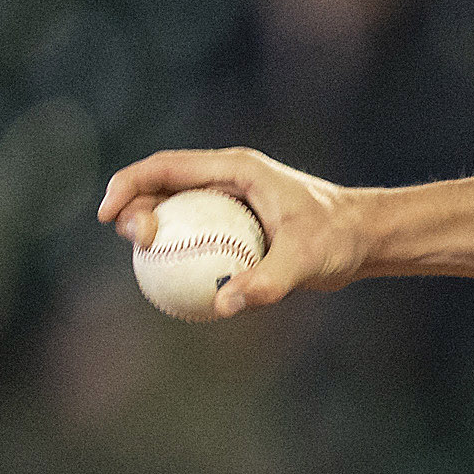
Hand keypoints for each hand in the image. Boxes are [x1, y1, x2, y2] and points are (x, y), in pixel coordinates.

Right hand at [97, 145, 362, 316]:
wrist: (364, 239)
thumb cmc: (339, 239)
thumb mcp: (307, 261)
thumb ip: (267, 282)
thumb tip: (224, 305)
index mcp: (235, 169)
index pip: (165, 168)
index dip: (128, 185)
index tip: (109, 216)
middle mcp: (226, 180)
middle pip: (161, 187)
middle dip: (133, 209)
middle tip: (137, 244)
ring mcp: (228, 202)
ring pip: (174, 212)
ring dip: (152, 232)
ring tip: (147, 263)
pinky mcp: (234, 225)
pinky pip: (194, 237)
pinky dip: (177, 254)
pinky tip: (170, 286)